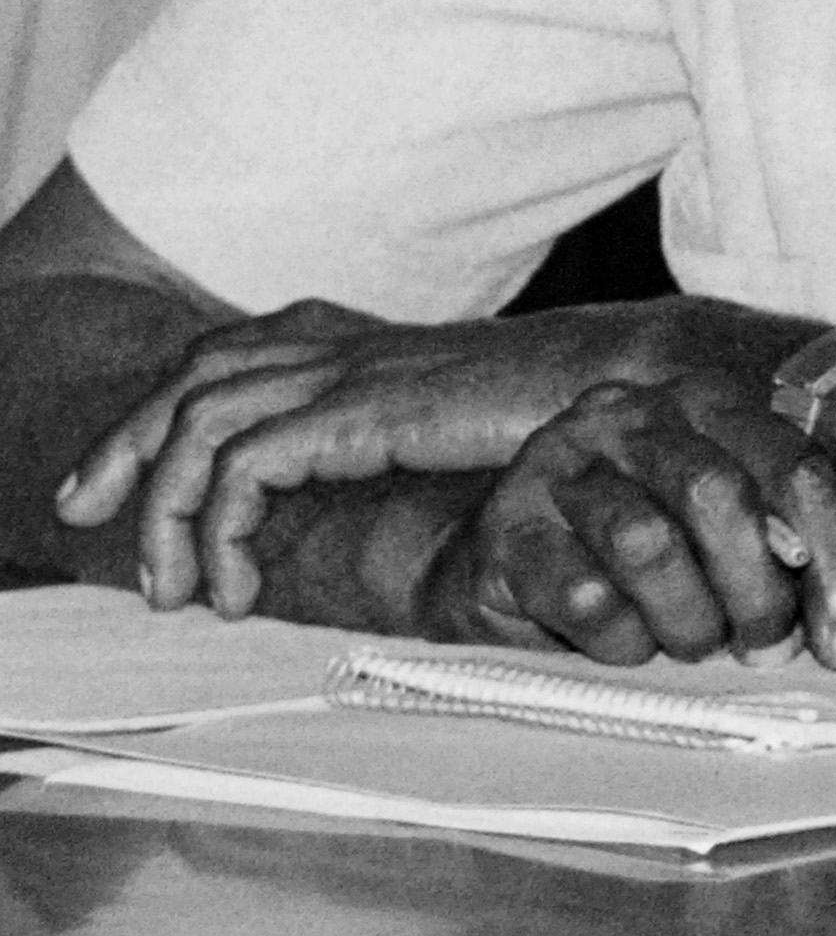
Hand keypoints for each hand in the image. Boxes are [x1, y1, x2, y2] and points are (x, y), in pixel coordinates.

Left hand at [62, 302, 616, 614]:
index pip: (230, 354)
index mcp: (372, 345)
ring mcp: (356, 374)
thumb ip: (419, 440)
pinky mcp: (367, 413)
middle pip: (194, 376)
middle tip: (83, 513)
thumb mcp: (478, 426)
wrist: (653, 382)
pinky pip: (245, 466)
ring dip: (167, 513)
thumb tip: (375, 488)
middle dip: (122, 447)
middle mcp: (351, 347)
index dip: (160, 411)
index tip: (117, 484)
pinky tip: (237, 590)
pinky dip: (220, 529)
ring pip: (200, 424)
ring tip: (172, 589)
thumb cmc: (587, 415)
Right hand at [461, 367, 835, 668]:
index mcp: (708, 403)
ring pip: (646, 544)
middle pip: (718, 495)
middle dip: (758, 591)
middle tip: (766, 647)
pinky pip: (581, 594)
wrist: (511, 562)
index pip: (797, 466)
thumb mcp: (738, 547)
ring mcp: (557, 466)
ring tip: (696, 642)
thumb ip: (808, 573)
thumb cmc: (653, 556)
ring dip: (688, 618)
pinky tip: (629, 642)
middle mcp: (630, 417)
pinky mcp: (504, 531)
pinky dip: (621, 638)